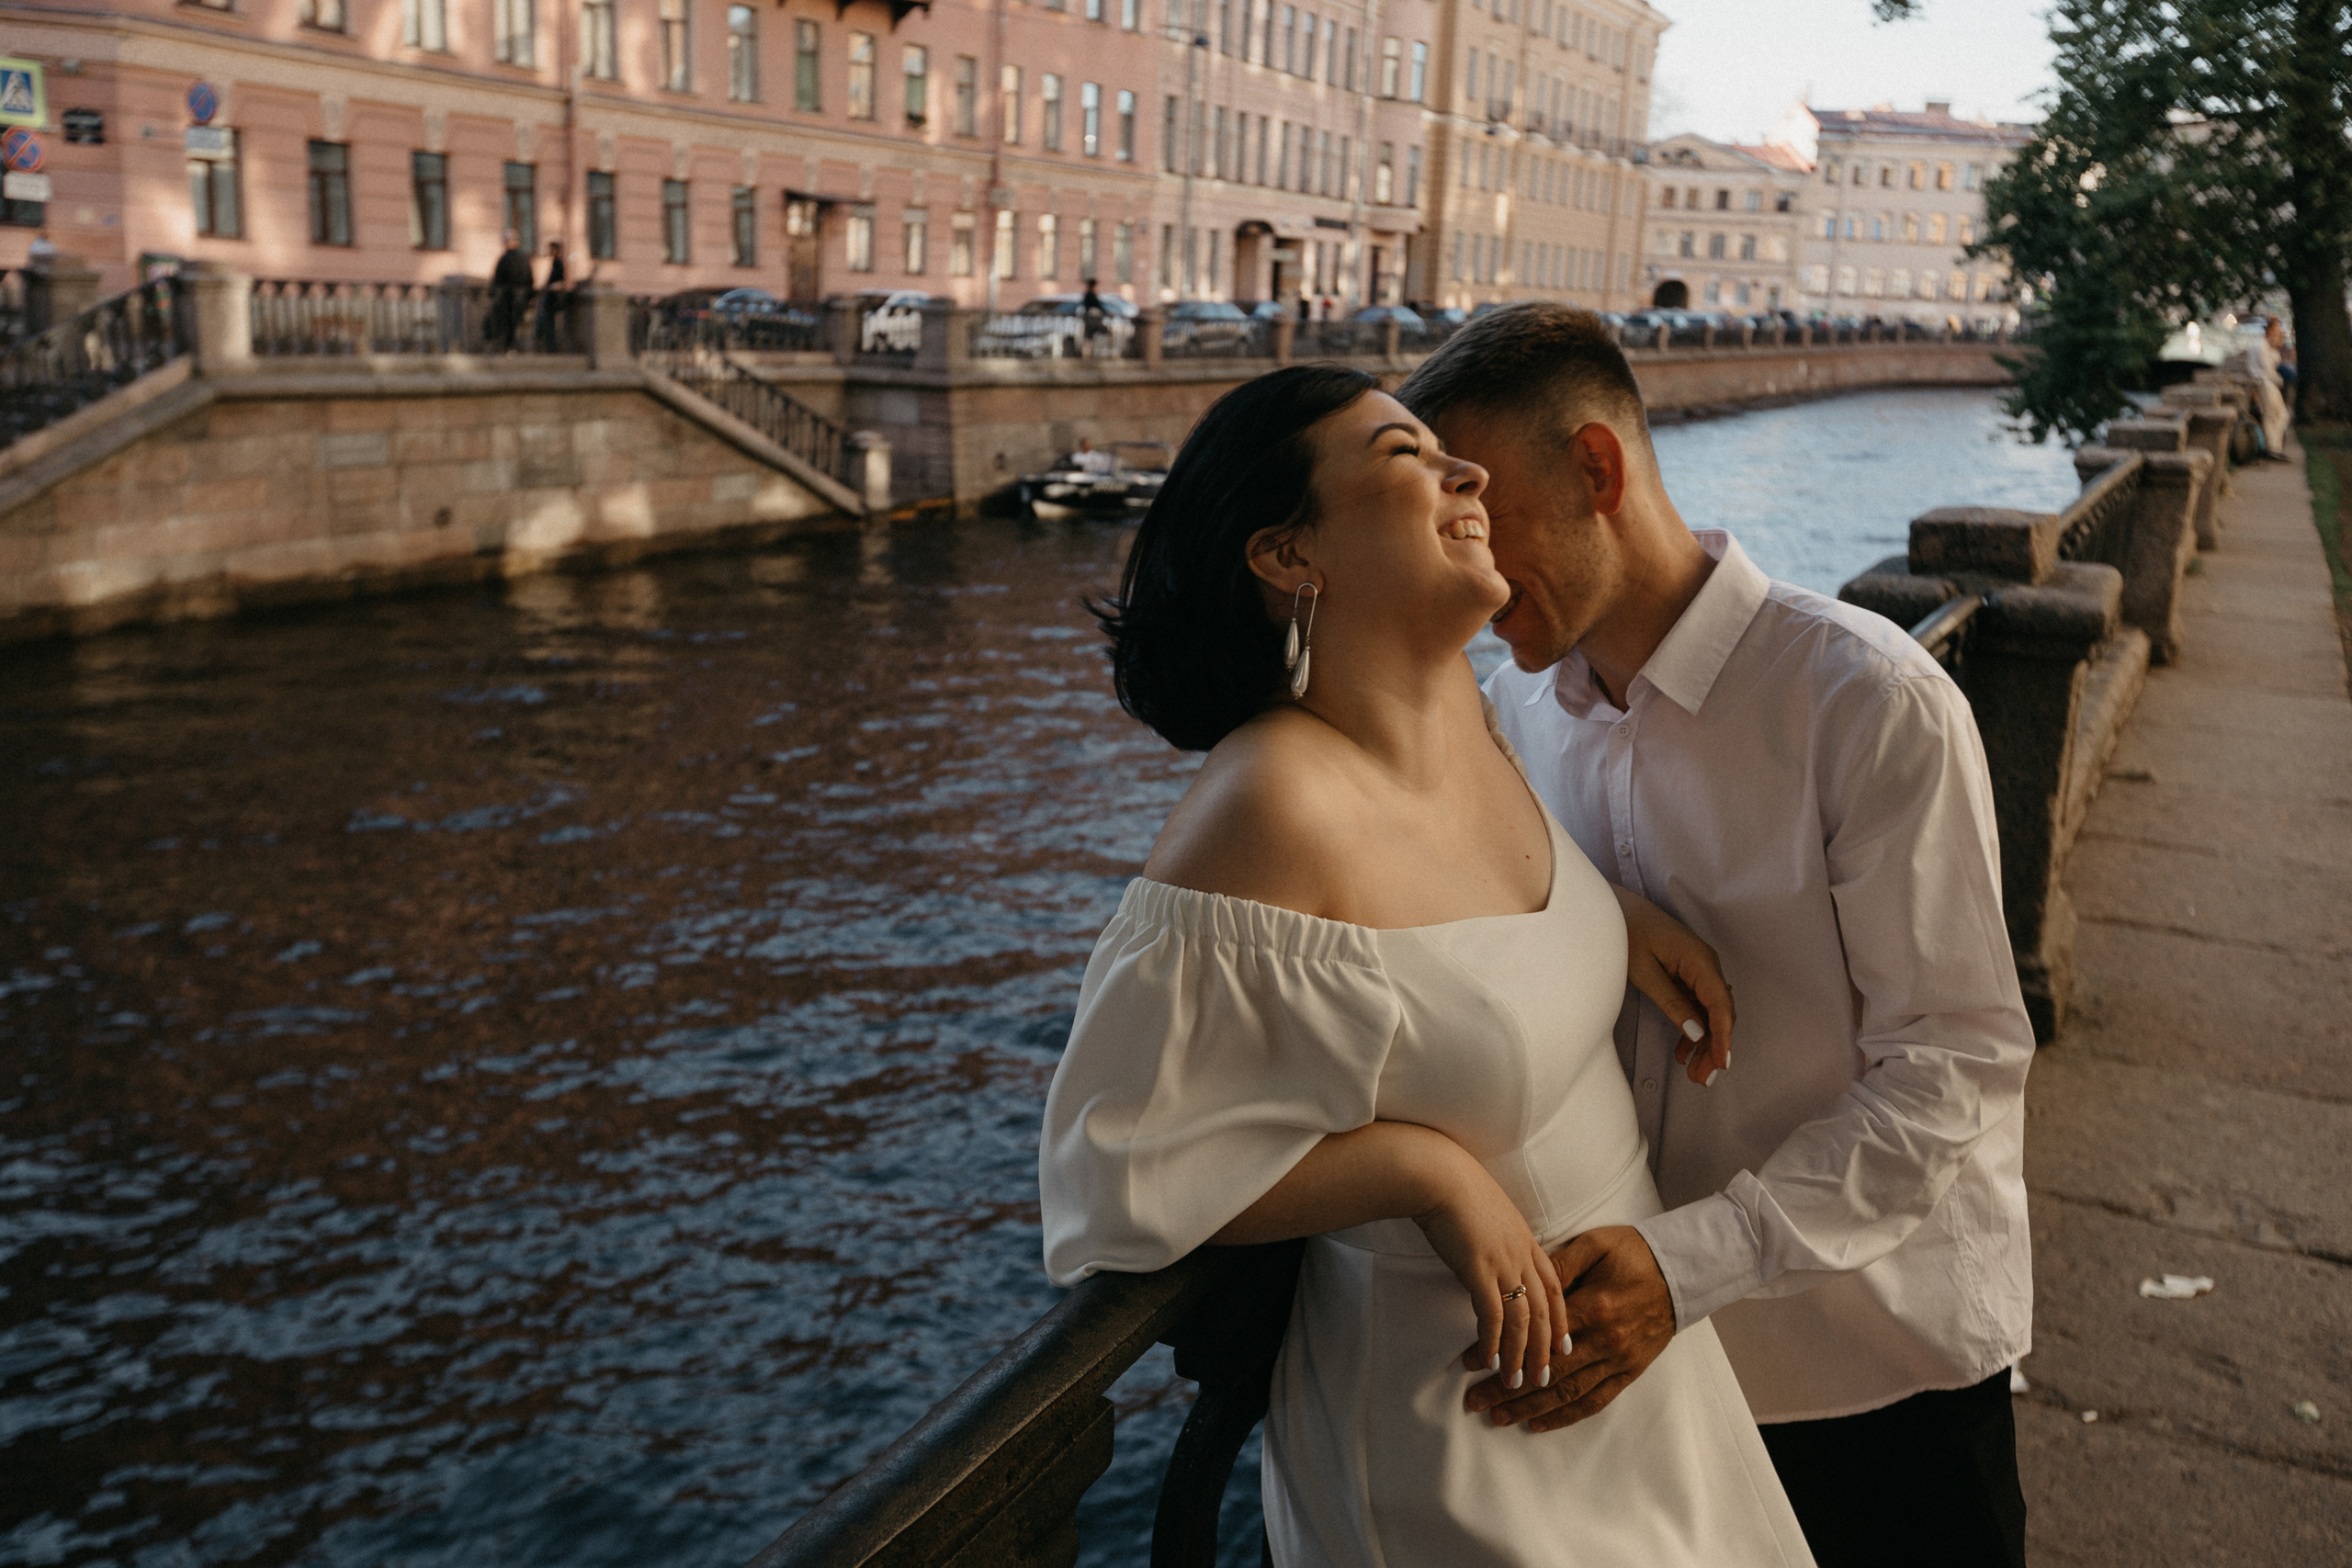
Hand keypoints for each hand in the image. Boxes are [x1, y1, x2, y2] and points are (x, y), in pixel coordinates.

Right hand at [1412, 1154, 1567, 1401]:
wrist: (1437, 1175)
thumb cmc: (1454, 1187)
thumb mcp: (1487, 1212)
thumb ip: (1495, 1237)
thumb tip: (1488, 1255)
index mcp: (1526, 1239)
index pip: (1554, 1286)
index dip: (1560, 1318)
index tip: (1563, 1345)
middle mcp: (1521, 1254)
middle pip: (1544, 1310)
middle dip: (1545, 1348)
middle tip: (1544, 1378)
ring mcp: (1503, 1262)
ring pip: (1522, 1320)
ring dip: (1519, 1354)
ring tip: (1516, 1382)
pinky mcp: (1479, 1270)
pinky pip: (1492, 1316)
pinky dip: (1491, 1342)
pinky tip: (1486, 1361)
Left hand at [1462, 1226, 1676, 1432]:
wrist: (1682, 1271)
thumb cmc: (1634, 1253)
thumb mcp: (1594, 1245)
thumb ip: (1558, 1267)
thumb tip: (1522, 1283)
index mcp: (1593, 1307)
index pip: (1537, 1337)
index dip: (1503, 1351)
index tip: (1471, 1362)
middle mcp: (1606, 1341)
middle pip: (1548, 1373)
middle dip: (1507, 1390)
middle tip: (1473, 1401)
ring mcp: (1618, 1360)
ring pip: (1568, 1393)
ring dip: (1529, 1408)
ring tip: (1497, 1417)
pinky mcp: (1629, 1371)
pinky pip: (1595, 1401)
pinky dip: (1565, 1416)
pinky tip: (1537, 1423)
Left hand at [1612, 885, 1734, 1085]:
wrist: (1613, 907)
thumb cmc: (1626, 933)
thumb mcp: (1644, 972)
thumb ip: (1672, 1002)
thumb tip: (1697, 1033)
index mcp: (1699, 960)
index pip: (1720, 1004)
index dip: (1724, 1036)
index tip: (1721, 1063)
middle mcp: (1705, 963)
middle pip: (1719, 1011)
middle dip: (1715, 1046)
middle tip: (1702, 1078)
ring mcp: (1697, 967)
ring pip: (1709, 1010)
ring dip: (1705, 1041)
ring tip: (1694, 1072)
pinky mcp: (1687, 971)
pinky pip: (1697, 1003)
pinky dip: (1693, 1026)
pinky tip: (1684, 1050)